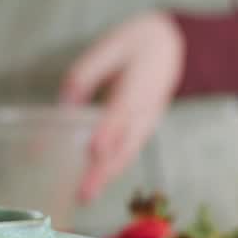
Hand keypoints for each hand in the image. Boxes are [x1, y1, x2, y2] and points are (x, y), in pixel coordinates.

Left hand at [61, 11, 184, 202]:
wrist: (172, 43)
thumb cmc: (137, 42)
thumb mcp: (111, 45)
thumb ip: (87, 73)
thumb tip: (65, 103)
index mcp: (141, 83)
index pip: (122, 112)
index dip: (108, 133)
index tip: (93, 151)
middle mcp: (147, 108)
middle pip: (126, 144)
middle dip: (104, 171)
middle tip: (84, 193)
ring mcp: (148, 120)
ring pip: (129, 153)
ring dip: (108, 176)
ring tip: (87, 195)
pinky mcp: (145, 127)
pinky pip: (130, 151)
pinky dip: (114, 168)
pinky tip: (97, 181)